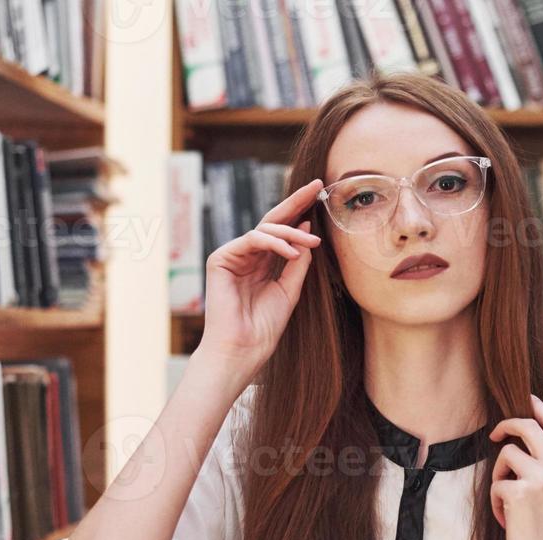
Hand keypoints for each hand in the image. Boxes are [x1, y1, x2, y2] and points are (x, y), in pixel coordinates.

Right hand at [197, 177, 323, 379]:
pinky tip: (293, 252)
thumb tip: (308, 231)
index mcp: (263, 263)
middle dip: (295, 202)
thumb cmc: (264, 327)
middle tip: (316, 186)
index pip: (282, 231)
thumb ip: (298, 262)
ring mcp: (233, 255)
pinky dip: (275, 243)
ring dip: (291, 233)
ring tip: (312, 242)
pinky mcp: (221, 258)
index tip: (321, 195)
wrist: (242, 349)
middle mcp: (247, 255)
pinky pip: (252, 239)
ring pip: (265, 229)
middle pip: (272, 221)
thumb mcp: (290, 290)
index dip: (300, 212)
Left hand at [488, 394, 542, 539]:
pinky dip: (495, 502)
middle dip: (505, 426)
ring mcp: (541, 477)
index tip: (523, 399)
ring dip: (499, 476)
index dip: (535, 406)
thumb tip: (525, 442)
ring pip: (506, 454)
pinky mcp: (520, 492)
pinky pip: (496, 484)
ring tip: (506, 500)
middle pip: (526, 425)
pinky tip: (507, 520)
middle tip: (493, 436)